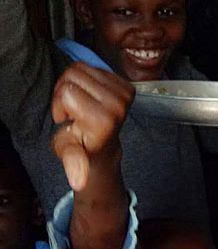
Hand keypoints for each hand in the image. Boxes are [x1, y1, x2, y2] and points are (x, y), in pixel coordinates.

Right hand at [51, 62, 134, 191]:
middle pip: (72, 76)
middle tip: (73, 111)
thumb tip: (78, 182)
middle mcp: (119, 105)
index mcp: (105, 121)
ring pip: (80, 68)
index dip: (59, 104)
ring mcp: (126, 94)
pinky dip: (84, 79)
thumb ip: (74, 163)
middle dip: (64, 91)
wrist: (104, 143)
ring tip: (80, 104)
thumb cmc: (82, 146)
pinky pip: (92, 66)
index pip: (66, 92)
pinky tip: (89, 97)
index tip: (67, 120)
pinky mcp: (127, 85)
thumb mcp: (71, 154)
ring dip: (73, 84)